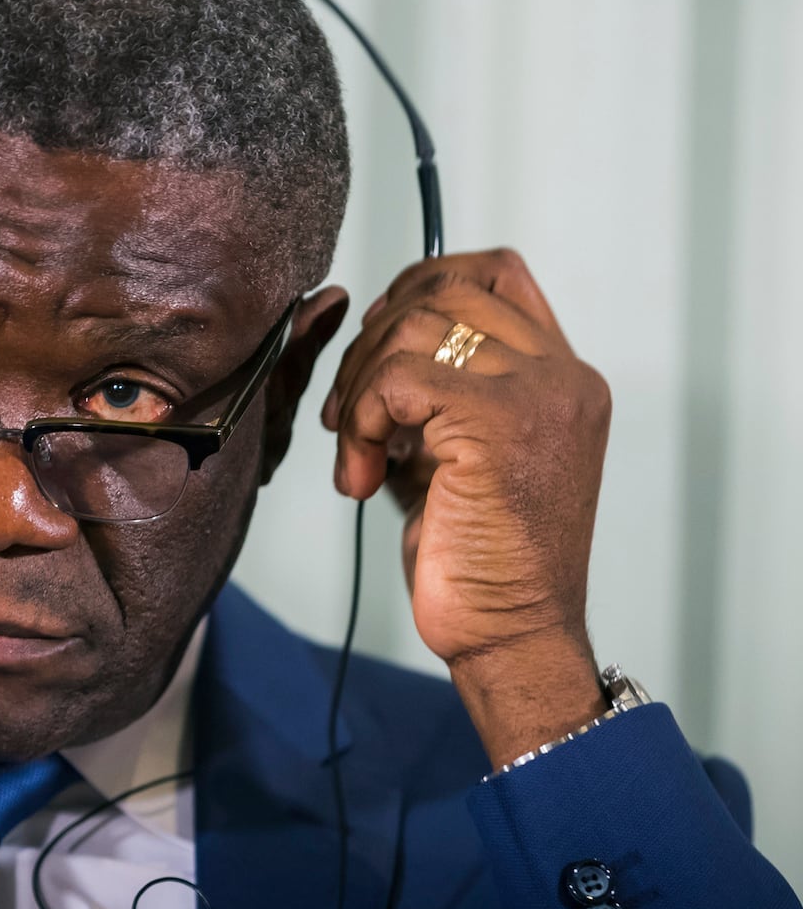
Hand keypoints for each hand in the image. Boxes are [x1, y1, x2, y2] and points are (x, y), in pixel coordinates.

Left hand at [321, 249, 612, 765]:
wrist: (509, 635)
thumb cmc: (475, 557)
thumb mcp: (451, 451)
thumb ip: (431, 389)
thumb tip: (370, 334)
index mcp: (562, 376)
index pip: (494, 272)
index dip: (421, 286)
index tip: (377, 344)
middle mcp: (561, 376)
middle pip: (442, 289)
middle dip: (371, 342)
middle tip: (347, 413)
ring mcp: (537, 395)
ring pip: (411, 327)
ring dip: (357, 389)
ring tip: (357, 457)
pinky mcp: (497, 425)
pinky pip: (396, 379)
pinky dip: (360, 422)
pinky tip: (363, 479)